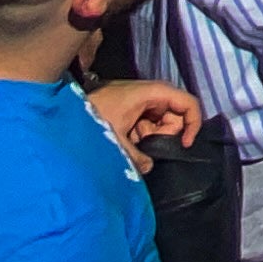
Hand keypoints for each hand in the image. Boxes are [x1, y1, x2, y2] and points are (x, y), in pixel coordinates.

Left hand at [85, 79, 202, 167]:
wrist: (70, 108)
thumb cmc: (95, 114)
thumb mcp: (115, 138)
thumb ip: (135, 155)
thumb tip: (149, 168)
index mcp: (156, 93)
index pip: (189, 103)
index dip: (193, 124)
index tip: (184, 145)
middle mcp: (155, 95)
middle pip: (176, 117)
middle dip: (164, 135)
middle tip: (145, 144)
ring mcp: (145, 103)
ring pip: (162, 125)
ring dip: (151, 138)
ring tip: (131, 142)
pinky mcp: (136, 111)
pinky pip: (150, 126)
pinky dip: (143, 137)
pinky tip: (127, 140)